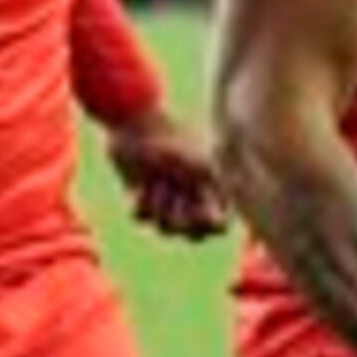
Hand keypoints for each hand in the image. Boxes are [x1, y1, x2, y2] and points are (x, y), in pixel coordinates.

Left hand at [104, 108, 231, 241]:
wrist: (133, 122)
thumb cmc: (170, 139)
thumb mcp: (198, 165)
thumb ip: (215, 194)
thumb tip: (224, 225)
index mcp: (211, 188)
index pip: (219, 225)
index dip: (209, 225)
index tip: (199, 211)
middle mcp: (191, 196)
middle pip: (193, 234)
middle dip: (182, 221)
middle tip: (175, 198)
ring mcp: (167, 198)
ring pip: (166, 229)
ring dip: (160, 209)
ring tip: (156, 185)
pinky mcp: (143, 196)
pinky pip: (143, 218)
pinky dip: (141, 204)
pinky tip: (140, 188)